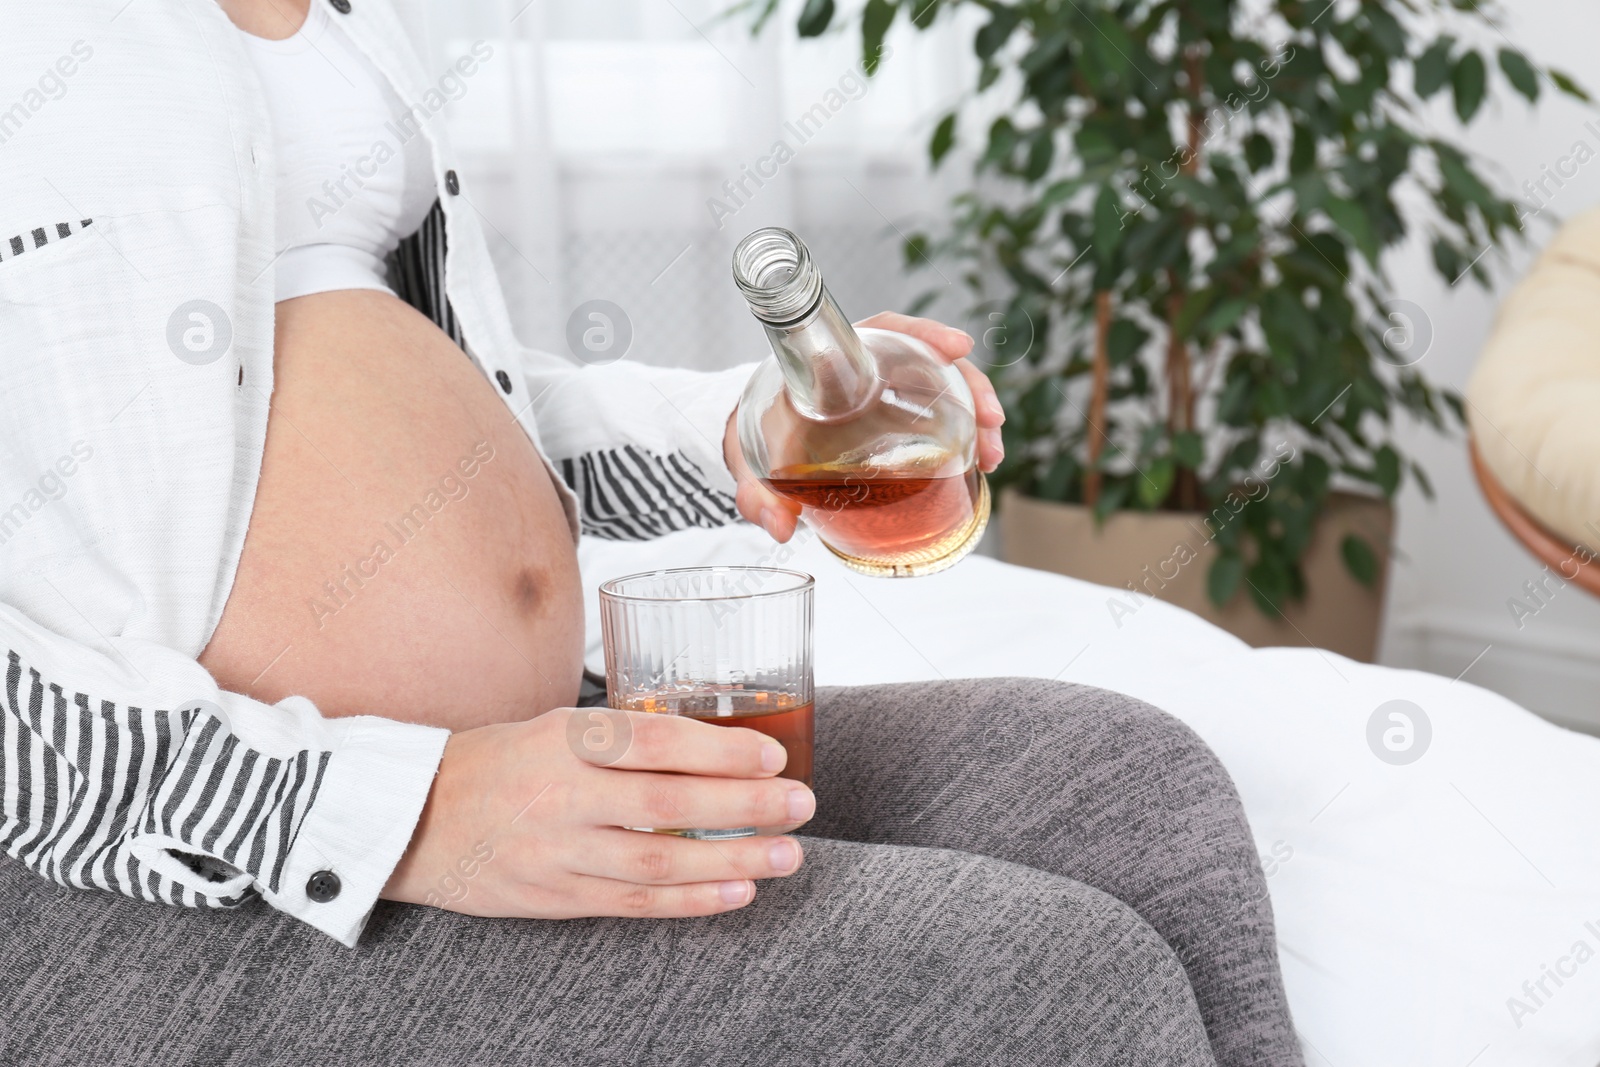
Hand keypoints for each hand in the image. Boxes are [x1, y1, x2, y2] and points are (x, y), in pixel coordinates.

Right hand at [383, 709, 813, 917]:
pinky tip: (738, 894)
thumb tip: (713, 744)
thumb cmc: (495, 763)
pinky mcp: (554, 897)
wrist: (411, 820)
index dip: (721, 752)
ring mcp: (557, 853)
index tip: (773, 757)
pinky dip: (691, 902)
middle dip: (745, 807)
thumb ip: (622, 737)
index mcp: (565, 739)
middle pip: (669, 804)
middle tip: (803, 805)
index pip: (657, 742)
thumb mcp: (552, 726)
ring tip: (786, 856)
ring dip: (732, 862)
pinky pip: (634, 903)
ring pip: (659, 863)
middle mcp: (562, 795)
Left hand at [723, 311, 1005, 541]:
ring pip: (947, 390)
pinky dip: (967, 435)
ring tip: (992, 455)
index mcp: (835, 361)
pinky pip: (944, 416)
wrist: (755, 439)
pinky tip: (982, 463)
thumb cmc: (758, 434)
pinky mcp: (903, 418)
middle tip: (991, 423)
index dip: (924, 333)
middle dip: (971, 386)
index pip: (886, 331)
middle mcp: (870, 370)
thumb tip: (778, 526)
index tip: (958, 346)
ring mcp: (891, 393)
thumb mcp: (750, 459)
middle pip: (932, 362)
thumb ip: (757, 492)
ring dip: (979, 416)